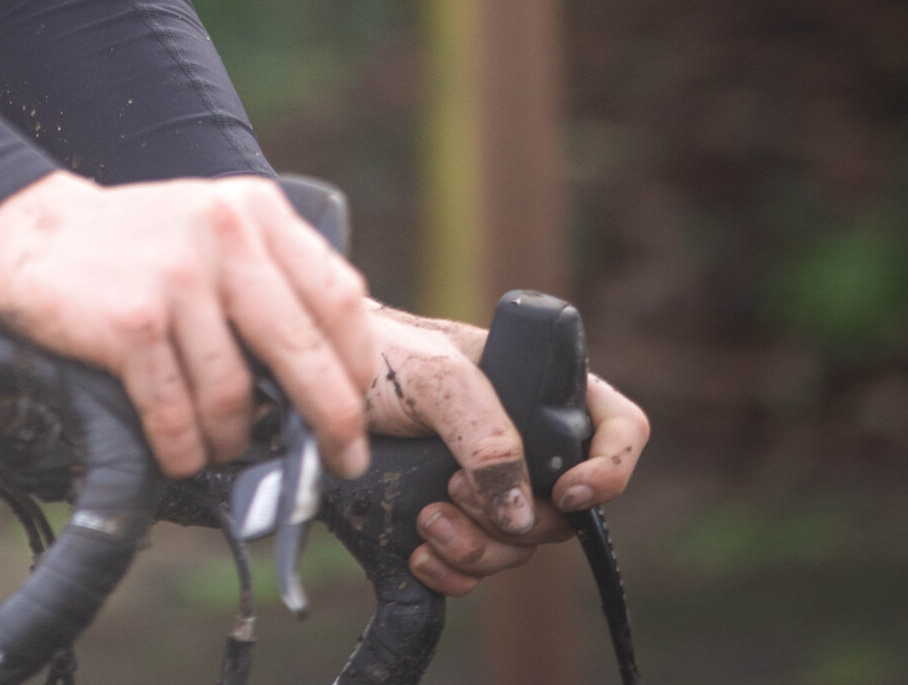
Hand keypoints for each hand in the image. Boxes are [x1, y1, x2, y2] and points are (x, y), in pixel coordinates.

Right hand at [0, 170, 374, 480]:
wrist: (36, 232)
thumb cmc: (139, 248)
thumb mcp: (215, 230)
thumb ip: (270, 282)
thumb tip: (329, 382)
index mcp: (254, 210)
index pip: (337, 297)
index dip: (356, 367)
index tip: (355, 411)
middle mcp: (222, 232)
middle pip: (302, 351)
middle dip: (330, 422)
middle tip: (337, 461)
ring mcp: (176, 276)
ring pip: (235, 395)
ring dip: (233, 440)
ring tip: (220, 446)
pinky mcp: (131, 321)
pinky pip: (177, 414)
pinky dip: (184, 449)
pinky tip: (180, 451)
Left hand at [358, 304, 650, 596]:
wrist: (310, 385)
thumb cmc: (376, 354)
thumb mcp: (435, 374)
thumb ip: (487, 431)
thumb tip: (521, 509)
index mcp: (535, 388)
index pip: (615, 426)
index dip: (611, 467)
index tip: (567, 492)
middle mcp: (520, 440)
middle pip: (563, 509)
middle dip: (515, 518)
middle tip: (454, 490)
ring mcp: (486, 483)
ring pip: (519, 545)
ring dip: (478, 548)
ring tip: (428, 518)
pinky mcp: (450, 519)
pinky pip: (476, 571)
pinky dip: (453, 572)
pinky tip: (421, 553)